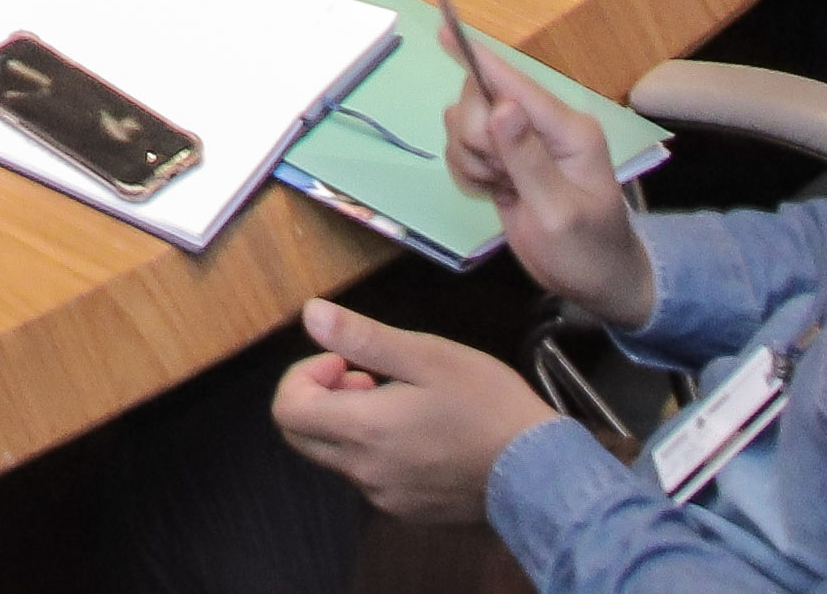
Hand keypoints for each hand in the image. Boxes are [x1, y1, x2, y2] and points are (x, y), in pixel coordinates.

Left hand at [269, 300, 562, 527]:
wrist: (540, 473)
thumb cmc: (486, 404)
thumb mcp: (427, 355)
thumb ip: (363, 338)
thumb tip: (310, 315)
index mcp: (362, 431)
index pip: (286, 410)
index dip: (303, 375)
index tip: (345, 361)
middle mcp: (364, 473)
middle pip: (302, 436)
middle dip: (321, 398)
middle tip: (367, 376)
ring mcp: (385, 498)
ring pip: (337, 457)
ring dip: (350, 422)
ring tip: (402, 400)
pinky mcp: (408, 511)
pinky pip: (369, 477)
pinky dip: (375, 449)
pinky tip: (420, 432)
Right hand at [440, 28, 652, 324]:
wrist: (597, 284)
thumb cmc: (587, 252)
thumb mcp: (558, 213)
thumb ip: (528, 160)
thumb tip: (501, 106)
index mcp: (569, 130)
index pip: (516, 86)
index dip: (479, 60)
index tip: (443, 29)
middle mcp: (544, 127)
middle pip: (481, 101)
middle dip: (475, 138)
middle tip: (497, 176)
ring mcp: (523, 143)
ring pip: (466, 123)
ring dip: (470, 157)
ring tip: (499, 187)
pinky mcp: (505, 160)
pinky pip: (464, 147)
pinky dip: (467, 170)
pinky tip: (491, 191)